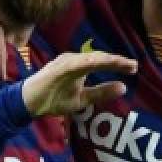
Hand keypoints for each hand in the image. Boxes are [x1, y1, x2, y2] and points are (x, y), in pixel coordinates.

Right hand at [22, 51, 137, 117]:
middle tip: (134, 65)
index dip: (118, 64)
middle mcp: (73, 61)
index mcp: (79, 66)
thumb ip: (101, 92)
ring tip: (121, 63)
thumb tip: (124, 87)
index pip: (102, 62)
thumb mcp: (82, 99)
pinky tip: (97, 63)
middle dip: (116, 61)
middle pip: (98, 58)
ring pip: (88, 58)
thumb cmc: (53, 99)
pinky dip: (85, 62)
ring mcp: (63, 63)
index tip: (134, 68)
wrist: (28, 104)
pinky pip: (72, 64)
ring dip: (105, 60)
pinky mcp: (55, 69)